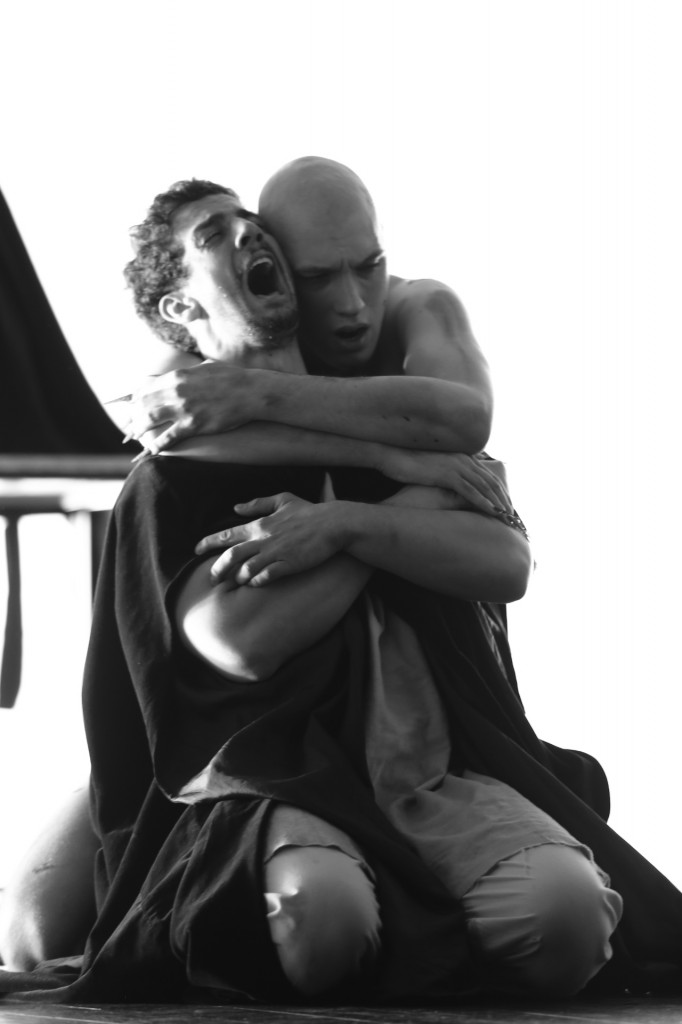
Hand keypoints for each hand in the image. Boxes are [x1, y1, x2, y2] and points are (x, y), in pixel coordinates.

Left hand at [122, 363, 260, 452]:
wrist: (251, 391)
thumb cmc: (231, 378)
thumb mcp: (204, 368)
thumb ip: (187, 373)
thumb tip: (177, 376)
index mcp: (177, 376)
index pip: (145, 387)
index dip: (135, 399)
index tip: (133, 407)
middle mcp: (176, 391)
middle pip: (143, 404)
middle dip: (134, 415)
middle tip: (132, 425)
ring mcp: (184, 408)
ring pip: (150, 420)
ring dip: (140, 429)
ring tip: (137, 436)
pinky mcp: (194, 425)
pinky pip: (169, 437)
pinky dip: (158, 445)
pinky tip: (153, 450)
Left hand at [194, 493, 344, 585]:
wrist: (333, 524)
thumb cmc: (309, 511)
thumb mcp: (283, 500)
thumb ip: (258, 503)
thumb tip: (236, 508)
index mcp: (260, 525)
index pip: (227, 534)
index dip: (208, 543)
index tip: (196, 551)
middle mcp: (263, 539)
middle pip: (231, 556)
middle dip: (217, 569)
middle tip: (212, 579)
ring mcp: (276, 553)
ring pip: (246, 569)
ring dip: (237, 578)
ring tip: (235, 583)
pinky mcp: (289, 565)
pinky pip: (266, 577)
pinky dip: (256, 582)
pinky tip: (254, 584)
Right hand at [379, 448, 512, 513]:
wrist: (393, 457)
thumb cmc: (409, 465)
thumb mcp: (434, 469)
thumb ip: (449, 474)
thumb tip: (455, 487)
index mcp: (462, 458)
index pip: (487, 476)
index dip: (499, 491)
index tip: (506, 505)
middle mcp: (463, 460)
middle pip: (490, 481)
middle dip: (503, 499)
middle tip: (512, 515)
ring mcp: (456, 467)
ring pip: (484, 486)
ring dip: (498, 502)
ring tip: (506, 517)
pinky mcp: (447, 475)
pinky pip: (470, 491)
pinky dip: (483, 502)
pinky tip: (491, 512)